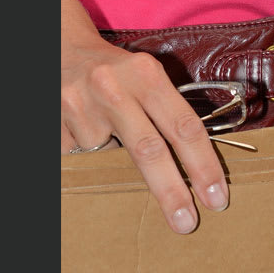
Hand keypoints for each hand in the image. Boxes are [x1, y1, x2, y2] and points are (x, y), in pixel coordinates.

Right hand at [61, 0, 228, 235]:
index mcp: (147, 75)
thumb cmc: (118, 71)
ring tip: (107, 129)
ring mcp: (82, 106)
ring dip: (112, 156)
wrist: (64, 49)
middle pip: (150, 151)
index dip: (203, 165)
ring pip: (107, 156)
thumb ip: (167, 111)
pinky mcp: (57, 123)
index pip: (184, 126)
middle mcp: (115, 88)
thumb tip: (196, 166)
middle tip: (187, 223)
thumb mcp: (147, 77)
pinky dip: (90, 152)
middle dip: (172, 192)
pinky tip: (86, 129)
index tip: (216, 196)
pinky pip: (81, 156)